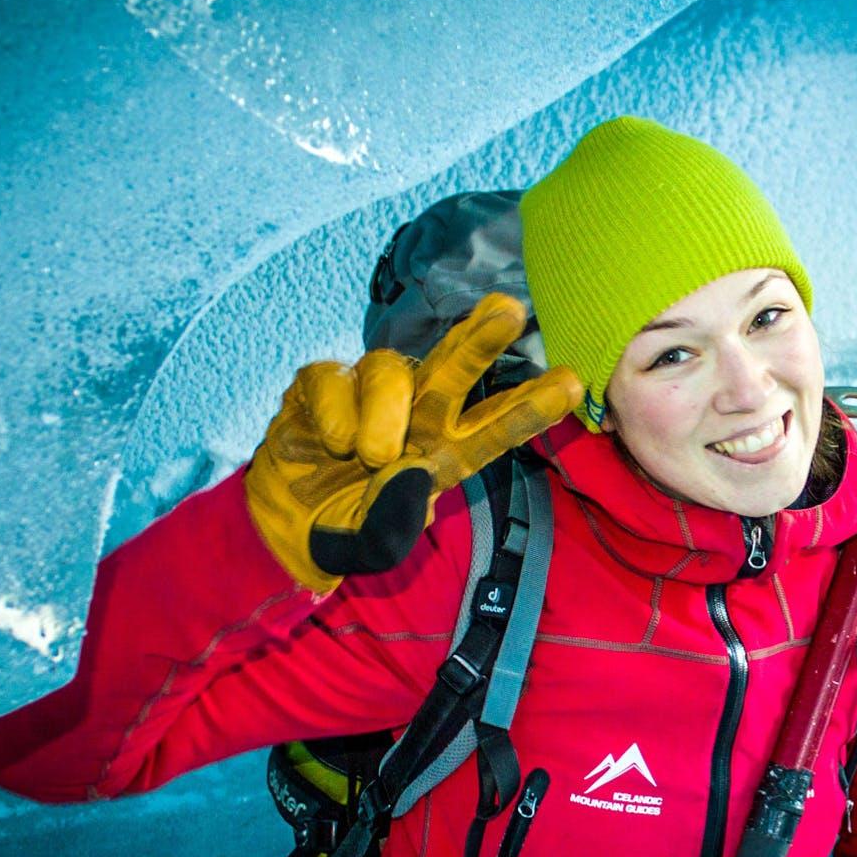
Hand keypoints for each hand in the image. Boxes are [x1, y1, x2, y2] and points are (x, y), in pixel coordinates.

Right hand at [245, 293, 582, 591]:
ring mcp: (369, 394)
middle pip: (454, 370)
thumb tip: (410, 474)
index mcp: (445, 452)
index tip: (573, 384)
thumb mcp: (372, 546)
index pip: (495, 427)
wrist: (283, 525)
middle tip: (509, 310)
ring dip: (383, 412)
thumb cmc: (345, 528)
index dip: (531, 405)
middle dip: (481, 339)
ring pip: (391, 371)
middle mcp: (417, 414)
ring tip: (367, 455)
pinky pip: (332, 378)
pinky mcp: (321, 384)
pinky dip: (332, 413)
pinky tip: (329, 442)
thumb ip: (393, 523)